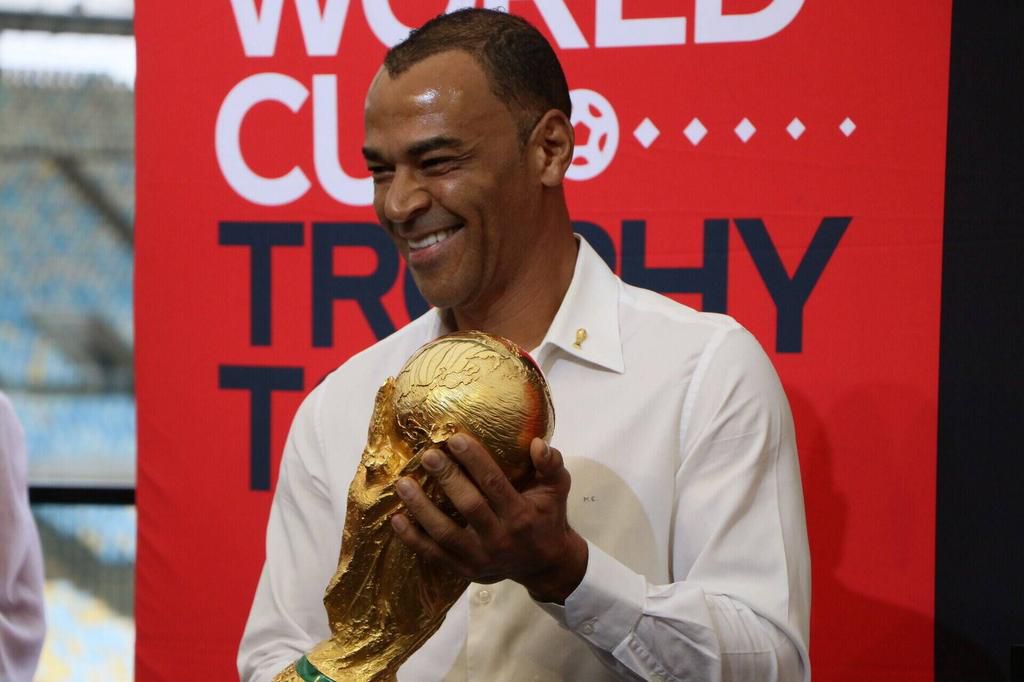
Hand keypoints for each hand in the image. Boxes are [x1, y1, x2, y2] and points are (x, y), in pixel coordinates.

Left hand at [390, 433, 588, 603]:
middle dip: (447, 478)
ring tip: (404, 484)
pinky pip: (434, 555)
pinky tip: (397, 519)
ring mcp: (480, 558)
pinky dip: (413, 538)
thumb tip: (537, 443)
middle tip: (427, 455)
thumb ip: (550, 464)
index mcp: (521, 515)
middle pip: (468, 506)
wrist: (546, 564)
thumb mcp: (557, 489)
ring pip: (445, 533)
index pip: (494, 484)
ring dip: (422, 508)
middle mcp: (500, 538)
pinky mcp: (465, 570)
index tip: (455, 439)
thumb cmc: (547, 517)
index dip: (475, 461)